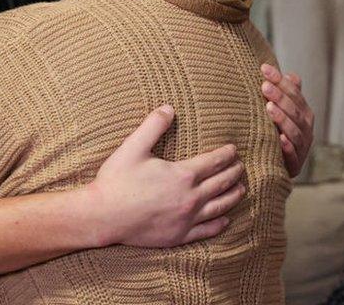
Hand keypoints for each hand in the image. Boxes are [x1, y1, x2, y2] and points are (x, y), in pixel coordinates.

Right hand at [85, 105, 245, 247]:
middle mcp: (190, 198)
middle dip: (234, 173)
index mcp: (182, 175)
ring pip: (219, 206)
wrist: (102, 216)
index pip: (213, 162)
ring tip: (241, 189)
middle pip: (221, 183)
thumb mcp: (132, 147)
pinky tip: (225, 219)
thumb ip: (153, 125)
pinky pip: (206, 230)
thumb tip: (169, 108)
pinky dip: (219, 224)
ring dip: (233, 196)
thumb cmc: (116, 180)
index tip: (233, 150)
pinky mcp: (179, 236)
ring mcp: (186, 219)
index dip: (226, 155)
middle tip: (241, 166)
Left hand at [260, 64, 313, 176]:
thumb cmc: (278, 132)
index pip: (294, 93)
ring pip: (294, 131)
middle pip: (295, 110)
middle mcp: (306, 128)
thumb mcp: (283, 112)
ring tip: (269, 108)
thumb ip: (287, 95)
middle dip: (280, 97)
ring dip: (282, 119)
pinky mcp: (296, 165)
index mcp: (303, 113)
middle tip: (264, 86)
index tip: (264, 68)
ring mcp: (302, 147)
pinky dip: (288, 147)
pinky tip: (279, 139)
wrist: (279, 167)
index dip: (280, 81)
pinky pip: (294, 156)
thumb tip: (291, 75)